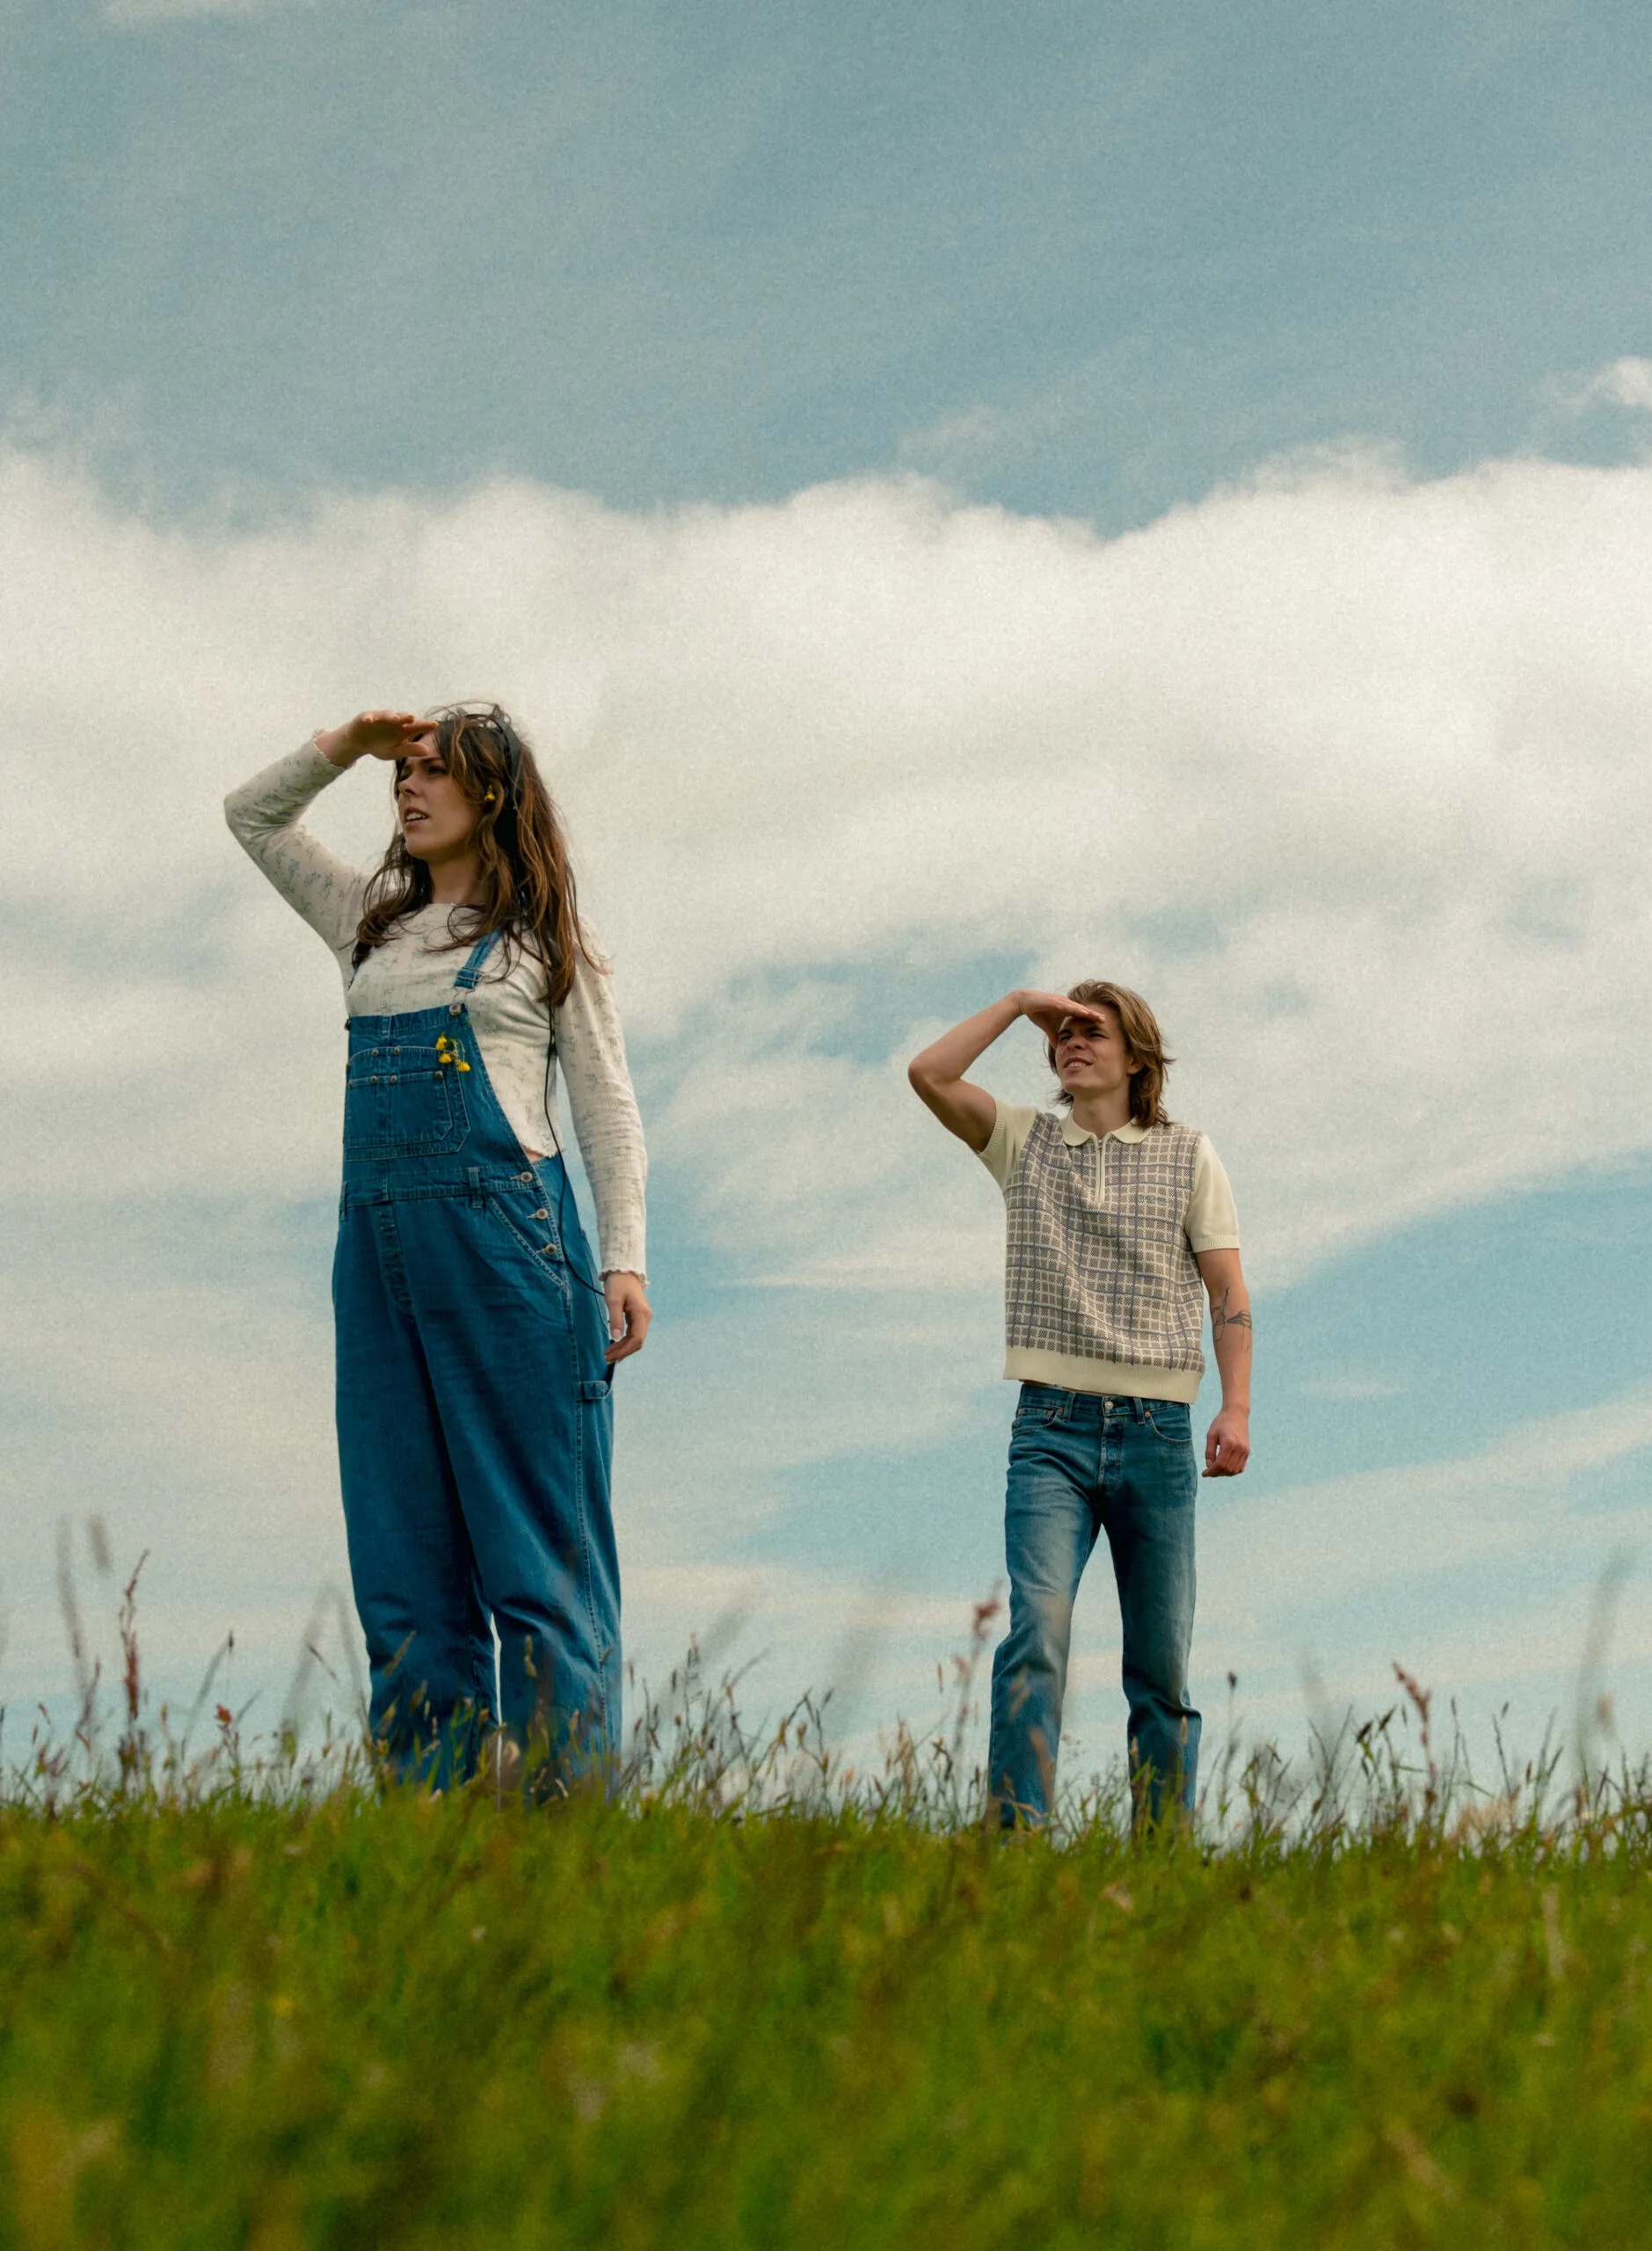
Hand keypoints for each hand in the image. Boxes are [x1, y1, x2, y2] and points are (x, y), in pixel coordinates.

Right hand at [316, 710, 435, 766]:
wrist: (360, 743)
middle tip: (412, 718)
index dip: (425, 725)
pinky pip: (368, 716)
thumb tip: (428, 751)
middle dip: (407, 718)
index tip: (435, 725)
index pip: (416, 726)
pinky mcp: (366, 717)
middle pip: (402, 718)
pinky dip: (368, 718)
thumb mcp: (396, 751)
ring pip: (386, 715)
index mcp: (404, 729)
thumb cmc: (381, 746)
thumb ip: (410, 750)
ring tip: (395, 718)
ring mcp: (380, 718)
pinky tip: (369, 721)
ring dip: (390, 716)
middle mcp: (394, 721)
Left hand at [603, 1272, 651, 1366]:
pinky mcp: (637, 1317)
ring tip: (608, 1355)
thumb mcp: (613, 1300)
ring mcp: (642, 1318)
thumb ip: (615, 1318)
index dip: (625, 1350)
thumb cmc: (618, 1283)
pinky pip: (632, 1334)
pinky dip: (624, 1342)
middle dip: (622, 1352)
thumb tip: (615, 1337)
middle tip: (606, 1359)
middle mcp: (645, 1318)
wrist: (624, 1270)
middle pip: (637, 1342)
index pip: (637, 1339)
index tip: (612, 1357)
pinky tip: (615, 1347)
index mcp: (641, 1314)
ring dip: (622, 1348)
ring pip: (635, 1339)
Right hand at [1016, 989, 1103, 1043]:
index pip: (1081, 1014)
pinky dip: (1076, 1009)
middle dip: (1094, 1015)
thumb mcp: (1048, 1028)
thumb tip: (1057, 1047)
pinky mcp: (1054, 1001)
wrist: (1024, 1002)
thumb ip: (1054, 1036)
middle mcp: (1066, 1003)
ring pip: (1077, 1007)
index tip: (1102, 1023)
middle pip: (1082, 1010)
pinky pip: (1067, 1006)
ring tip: (1098, 1017)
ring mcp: (1061, 1001)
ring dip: (1088, 1012)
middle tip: (1105, 1020)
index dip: (1091, 1018)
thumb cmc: (1037, 1012)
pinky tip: (1084, 1012)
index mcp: (1066, 1009)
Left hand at [1203, 1407, 1249, 1477]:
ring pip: (1235, 1470)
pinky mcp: (1247, 1451)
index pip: (1220, 1464)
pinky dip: (1232, 1471)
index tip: (1204, 1474)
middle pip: (1227, 1469)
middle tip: (1208, 1472)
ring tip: (1215, 1470)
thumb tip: (1209, 1466)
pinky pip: (1241, 1467)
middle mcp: (1239, 1448)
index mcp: (1229, 1443)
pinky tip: (1224, 1468)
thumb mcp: (1211, 1434)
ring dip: (1224, 1473)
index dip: (1211, 1471)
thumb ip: (1209, 1451)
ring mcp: (1245, 1450)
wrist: (1236, 1413)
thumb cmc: (1221, 1422)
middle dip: (1216, 1473)